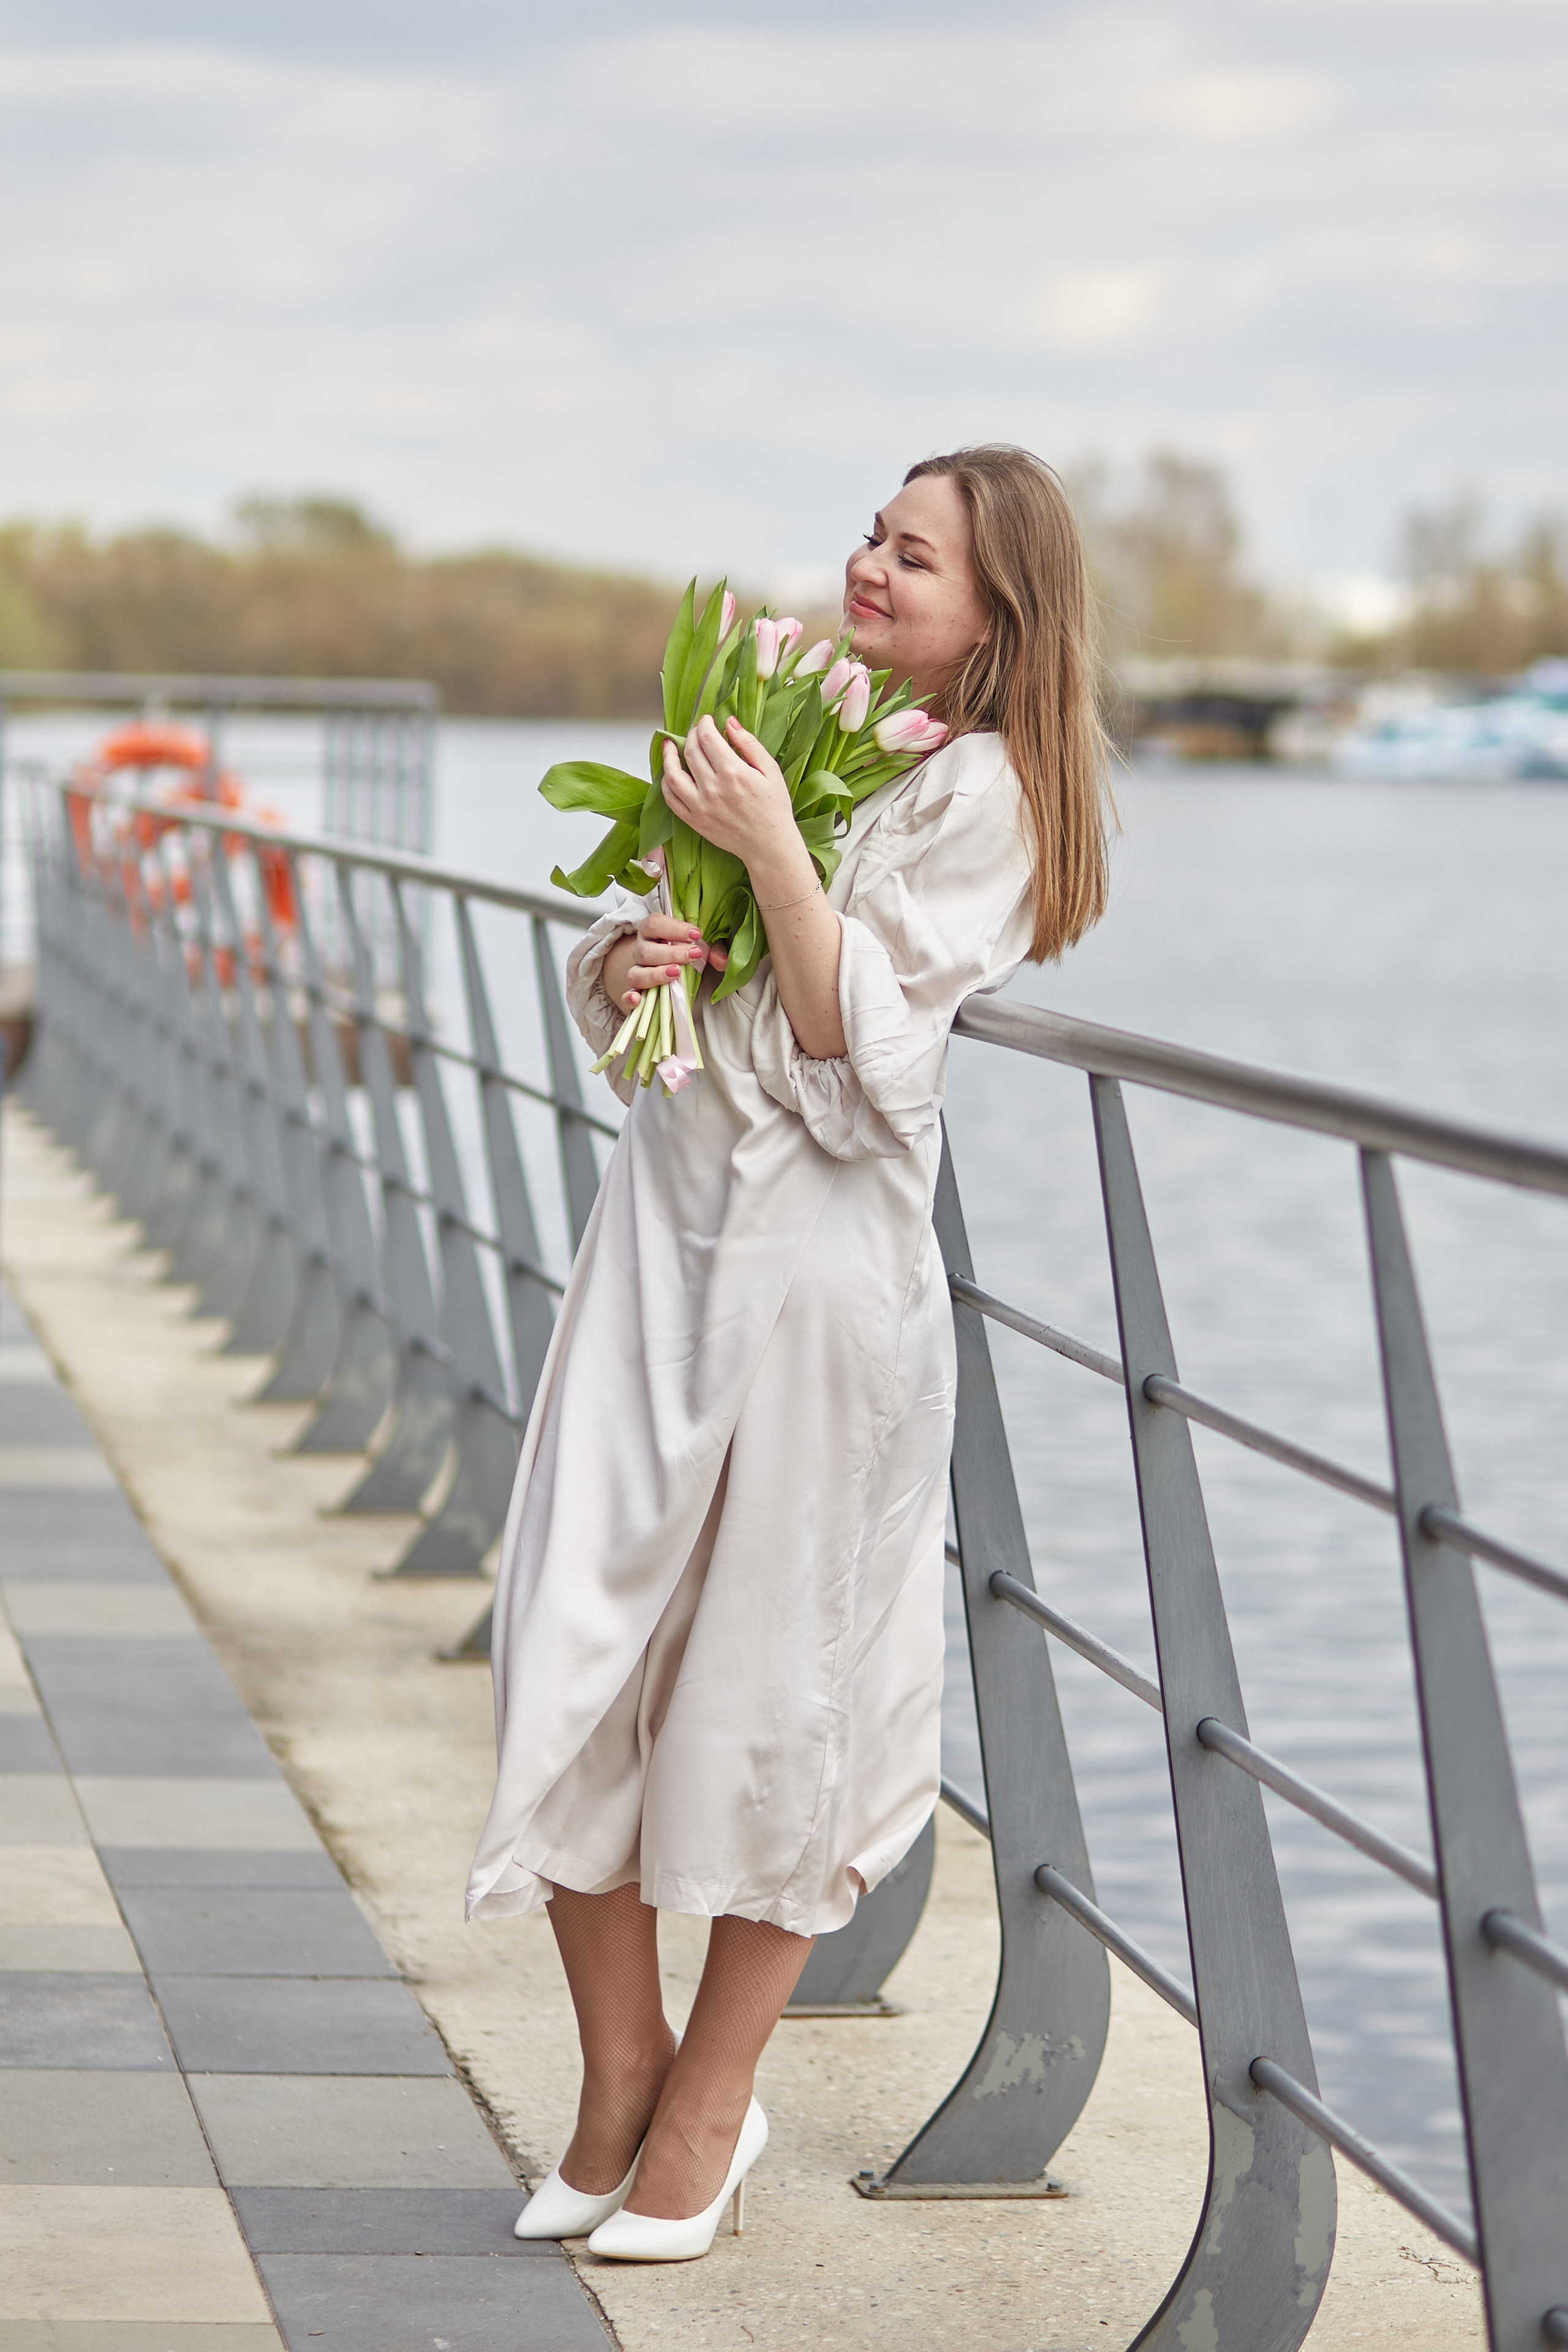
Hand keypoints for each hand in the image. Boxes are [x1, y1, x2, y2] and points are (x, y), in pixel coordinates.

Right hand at [602, 909, 727, 1015]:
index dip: (674, 928)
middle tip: (694, 954)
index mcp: (652, 932)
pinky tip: (637, 999)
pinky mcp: (635, 993)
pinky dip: (630, 998)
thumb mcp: (699, 946)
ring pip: (637, 973)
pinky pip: (626, 996)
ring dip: (656, 974)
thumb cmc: (682, 952)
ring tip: (676, 973)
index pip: (655, 924)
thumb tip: (723, 961)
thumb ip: (712, 950)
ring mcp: (636, 971)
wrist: (665, 967)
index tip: (696, 934)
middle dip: (671, 953)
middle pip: (646, 950)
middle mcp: (641, 950)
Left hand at [661, 715, 794, 866]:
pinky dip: (666, 782)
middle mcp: (713, 788)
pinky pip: (671, 798)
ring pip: (673, 774)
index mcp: (734, 772)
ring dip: (668, 756)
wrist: (769, 846)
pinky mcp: (694, 821)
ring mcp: (701, 806)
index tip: (707, 721)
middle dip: (691, 735)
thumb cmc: (773, 808)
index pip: (707, 737)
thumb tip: (729, 722)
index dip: (704, 724)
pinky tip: (670, 773)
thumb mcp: (771, 770)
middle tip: (696, 732)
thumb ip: (749, 744)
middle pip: (691, 751)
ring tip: (669, 746)